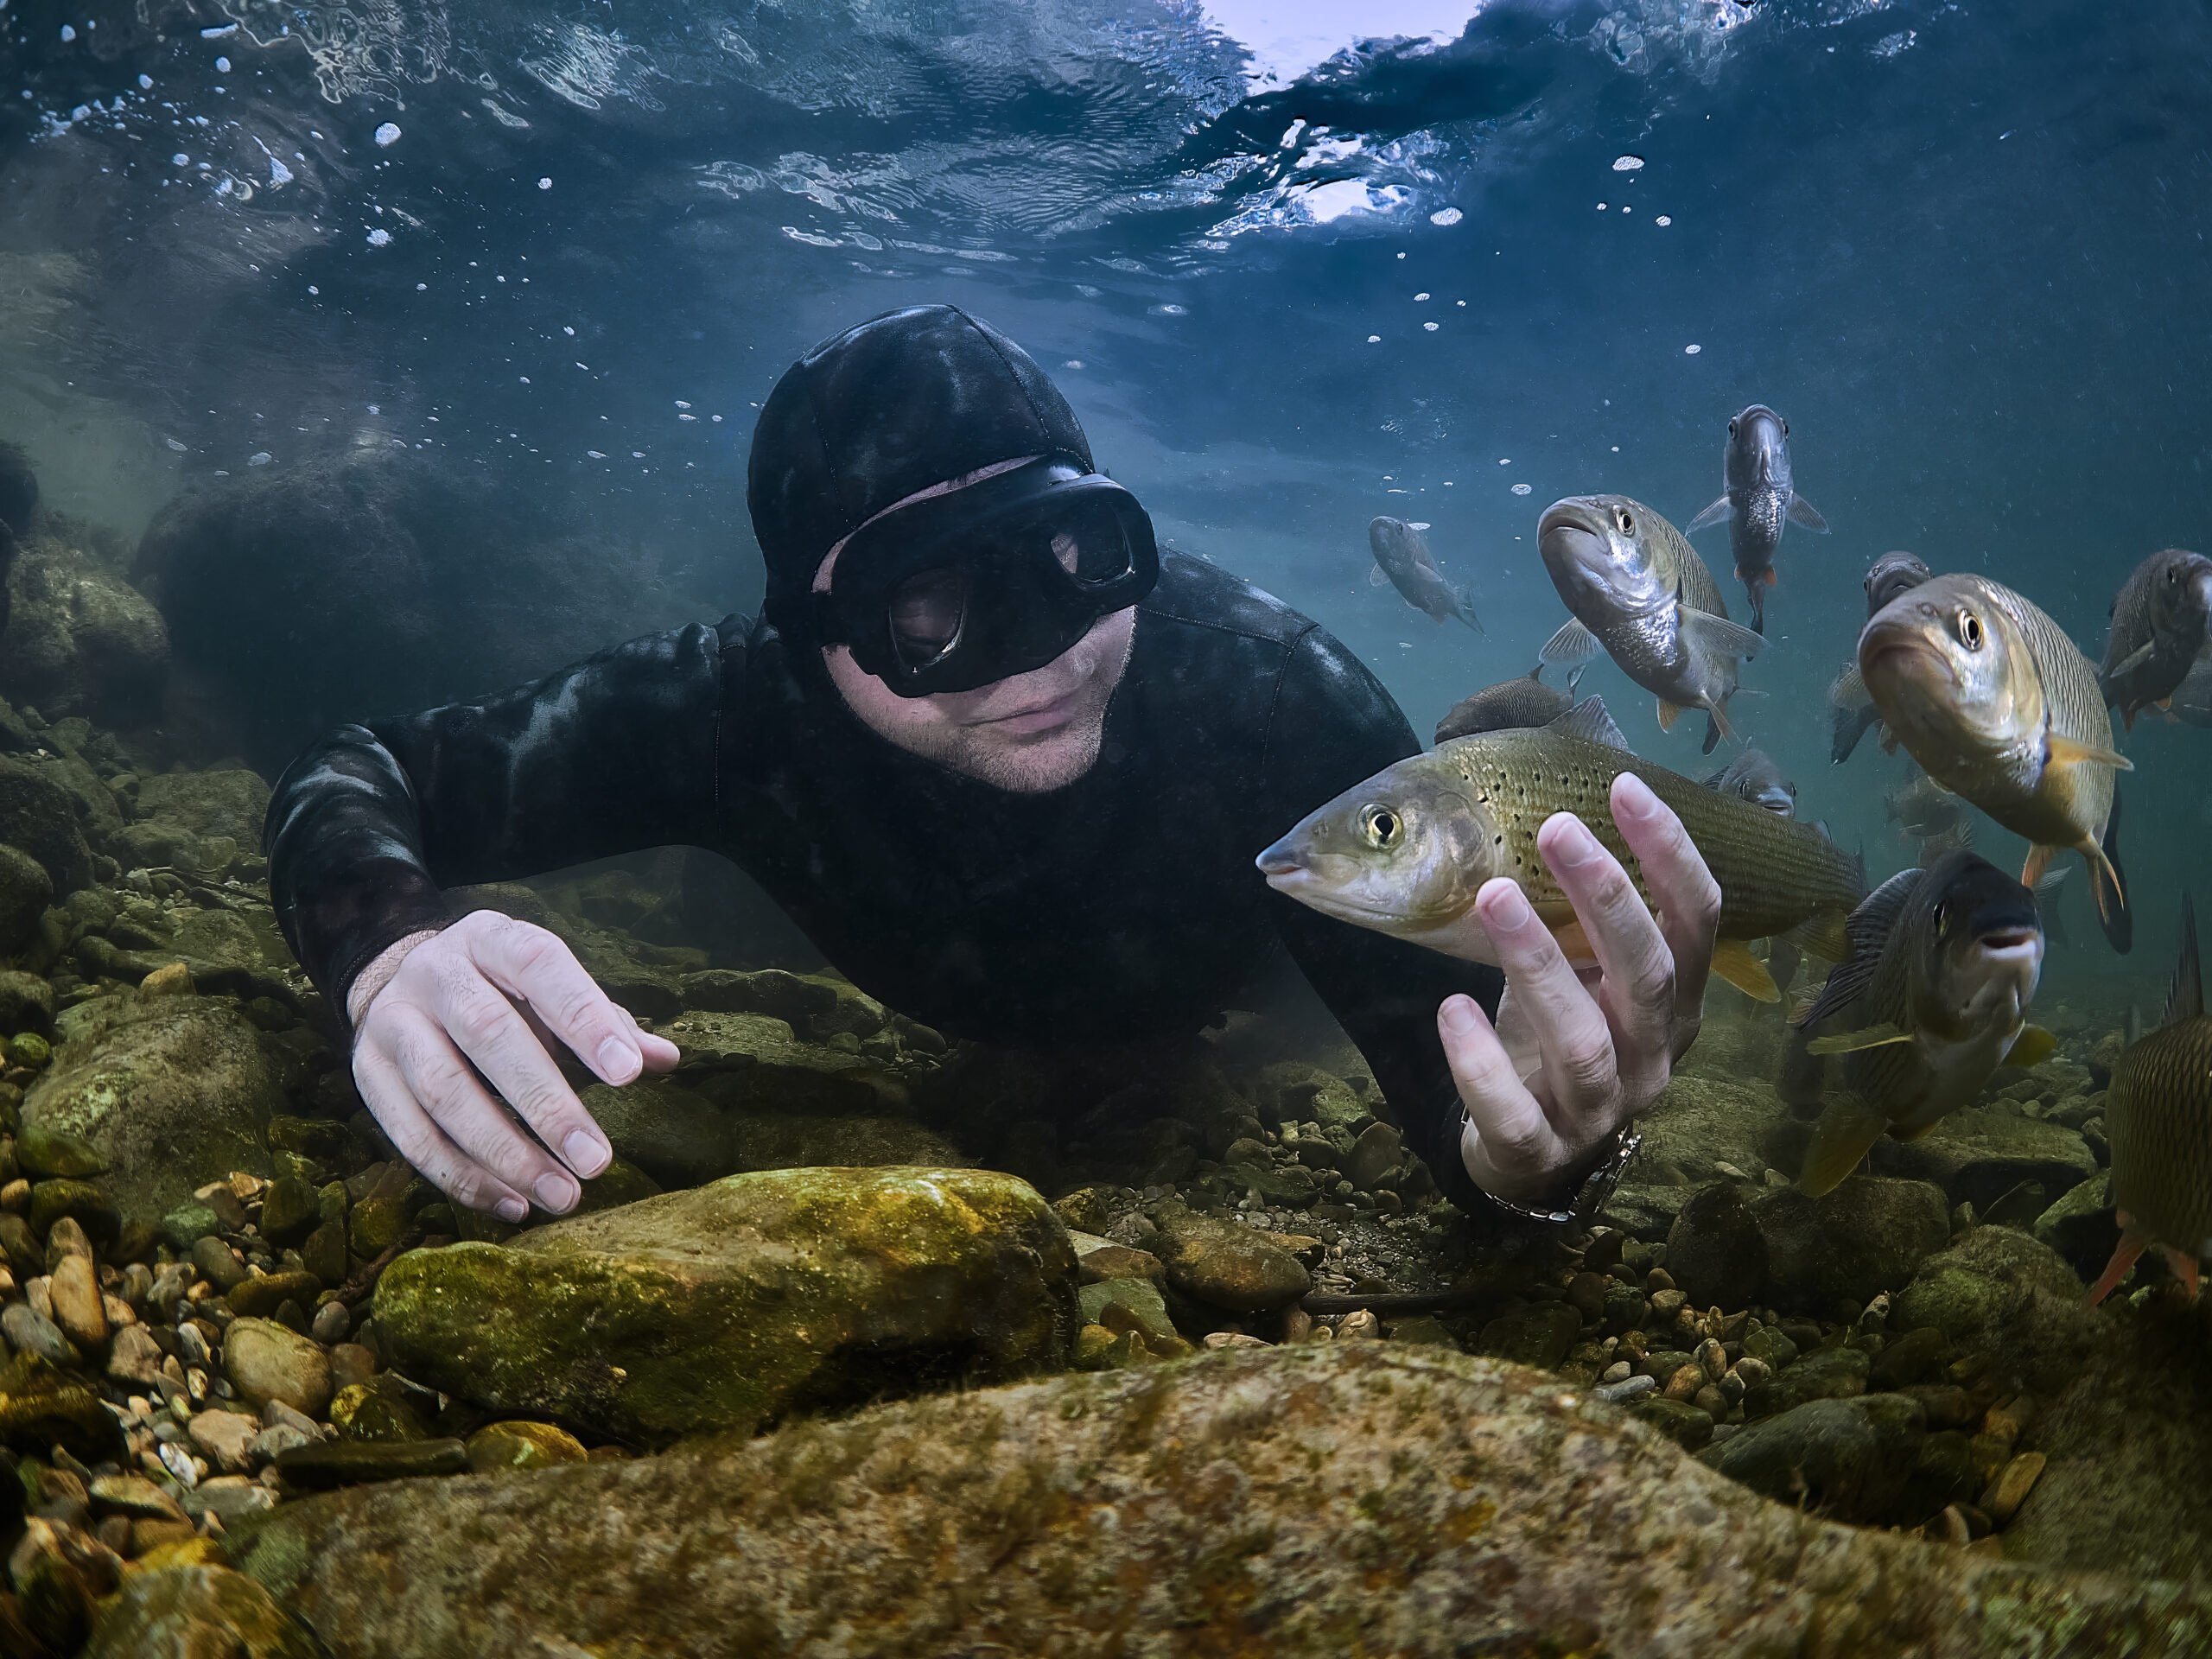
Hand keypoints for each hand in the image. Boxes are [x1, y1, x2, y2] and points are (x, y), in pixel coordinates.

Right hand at [348, 911, 680, 1218]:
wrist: (399, 979)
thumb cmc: (502, 991)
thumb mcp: (550, 989)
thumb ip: (607, 1022)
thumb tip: (665, 1059)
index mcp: (491, 938)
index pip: (540, 967)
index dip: (585, 1018)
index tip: (629, 1074)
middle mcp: (435, 973)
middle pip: (488, 1033)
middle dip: (547, 1103)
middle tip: (597, 1160)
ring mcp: (392, 1022)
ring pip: (444, 1091)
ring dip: (505, 1153)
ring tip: (561, 1195)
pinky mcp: (366, 1073)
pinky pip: (410, 1134)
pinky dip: (463, 1176)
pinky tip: (512, 1204)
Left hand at [1438, 771, 1719, 1205]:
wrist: (1531, 1154)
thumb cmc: (1561, 1039)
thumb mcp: (1587, 977)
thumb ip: (1586, 918)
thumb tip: (1553, 809)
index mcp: (1675, 1003)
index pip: (1699, 922)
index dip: (1671, 854)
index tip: (1625, 787)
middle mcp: (1653, 1056)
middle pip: (1648, 975)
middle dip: (1608, 897)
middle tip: (1558, 828)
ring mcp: (1600, 1109)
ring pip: (1583, 1042)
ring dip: (1537, 963)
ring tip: (1493, 896)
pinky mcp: (1537, 1150)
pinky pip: (1511, 1109)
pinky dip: (1480, 1060)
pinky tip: (1452, 1007)